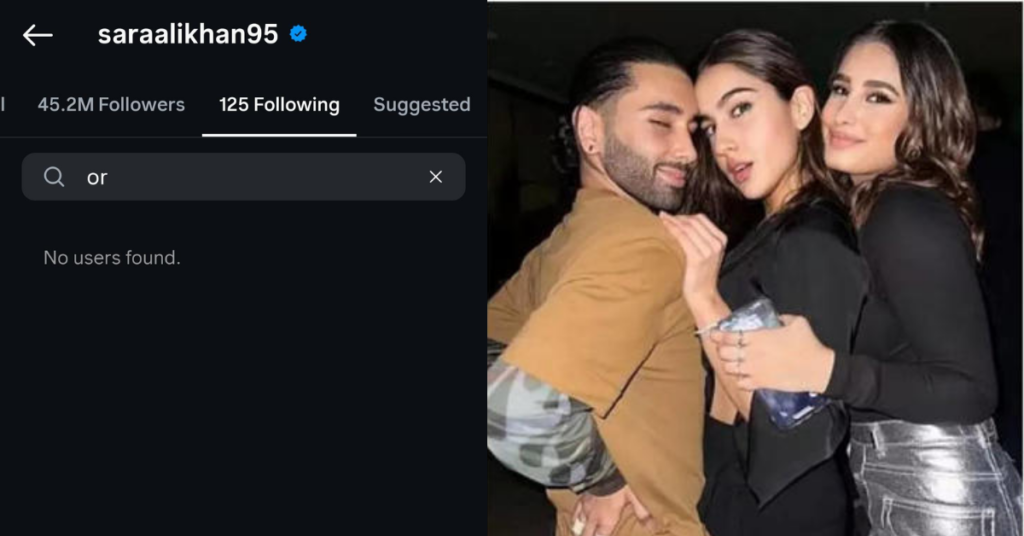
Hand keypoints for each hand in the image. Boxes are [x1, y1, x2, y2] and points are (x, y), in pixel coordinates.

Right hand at [571, 485, 653, 535]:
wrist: (601, 467)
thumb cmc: (619, 484)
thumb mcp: (635, 498)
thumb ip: (643, 513)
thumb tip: (652, 526)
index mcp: (606, 520)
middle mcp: (593, 517)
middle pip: (586, 534)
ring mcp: (585, 507)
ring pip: (578, 524)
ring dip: (581, 531)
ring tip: (582, 534)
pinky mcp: (581, 497)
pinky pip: (576, 510)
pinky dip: (576, 517)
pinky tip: (576, 519)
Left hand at [658, 213, 726, 309]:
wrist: (703, 295)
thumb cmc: (700, 275)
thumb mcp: (707, 253)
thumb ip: (701, 238)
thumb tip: (682, 223)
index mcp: (721, 239)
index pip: (701, 219)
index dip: (684, 215)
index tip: (671, 215)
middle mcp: (716, 243)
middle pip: (693, 221)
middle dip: (676, 217)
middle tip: (663, 216)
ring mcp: (708, 250)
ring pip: (687, 227)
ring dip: (672, 221)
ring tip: (661, 219)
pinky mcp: (698, 258)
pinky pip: (682, 238)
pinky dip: (671, 229)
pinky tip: (663, 227)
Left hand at [710, 314, 834, 392]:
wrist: (819, 369)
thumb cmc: (809, 345)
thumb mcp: (797, 322)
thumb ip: (782, 317)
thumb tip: (776, 317)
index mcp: (759, 337)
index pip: (730, 336)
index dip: (719, 335)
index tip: (716, 334)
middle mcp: (754, 353)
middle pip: (725, 352)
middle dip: (722, 350)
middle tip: (726, 349)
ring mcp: (756, 370)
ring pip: (730, 368)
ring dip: (729, 365)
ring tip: (733, 362)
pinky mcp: (762, 383)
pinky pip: (741, 383)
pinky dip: (739, 380)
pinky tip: (744, 376)